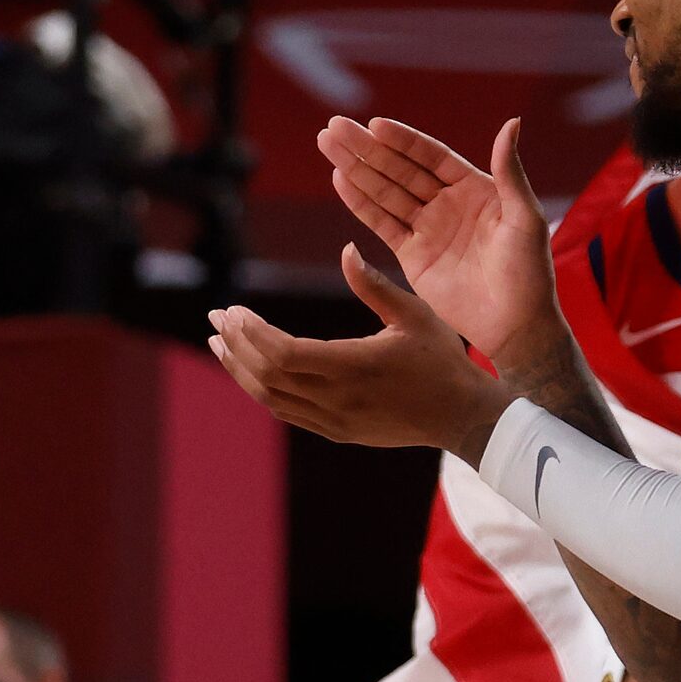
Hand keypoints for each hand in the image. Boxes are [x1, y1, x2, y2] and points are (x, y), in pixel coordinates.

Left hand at [209, 253, 513, 460]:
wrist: (464, 418)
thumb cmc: (444, 361)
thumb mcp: (415, 314)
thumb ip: (374, 285)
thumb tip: (345, 250)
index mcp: (354, 367)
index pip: (282, 353)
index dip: (251, 333)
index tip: (233, 309)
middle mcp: (338, 399)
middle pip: (266, 375)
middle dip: (235, 345)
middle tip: (216, 318)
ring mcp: (334, 421)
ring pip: (269, 397)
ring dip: (239, 369)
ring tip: (220, 343)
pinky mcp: (337, 431)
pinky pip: (286, 411)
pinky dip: (261, 389)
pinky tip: (250, 368)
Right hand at [322, 113, 558, 364]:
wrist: (515, 325)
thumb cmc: (530, 271)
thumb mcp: (525, 216)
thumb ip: (510, 171)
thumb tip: (512, 122)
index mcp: (475, 188)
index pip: (431, 156)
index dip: (403, 140)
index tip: (375, 124)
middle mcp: (447, 203)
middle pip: (399, 169)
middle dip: (367, 148)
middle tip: (335, 126)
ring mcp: (427, 228)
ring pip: (384, 192)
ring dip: (356, 168)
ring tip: (327, 144)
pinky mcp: (411, 256)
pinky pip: (381, 224)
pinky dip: (359, 202)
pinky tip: (340, 179)